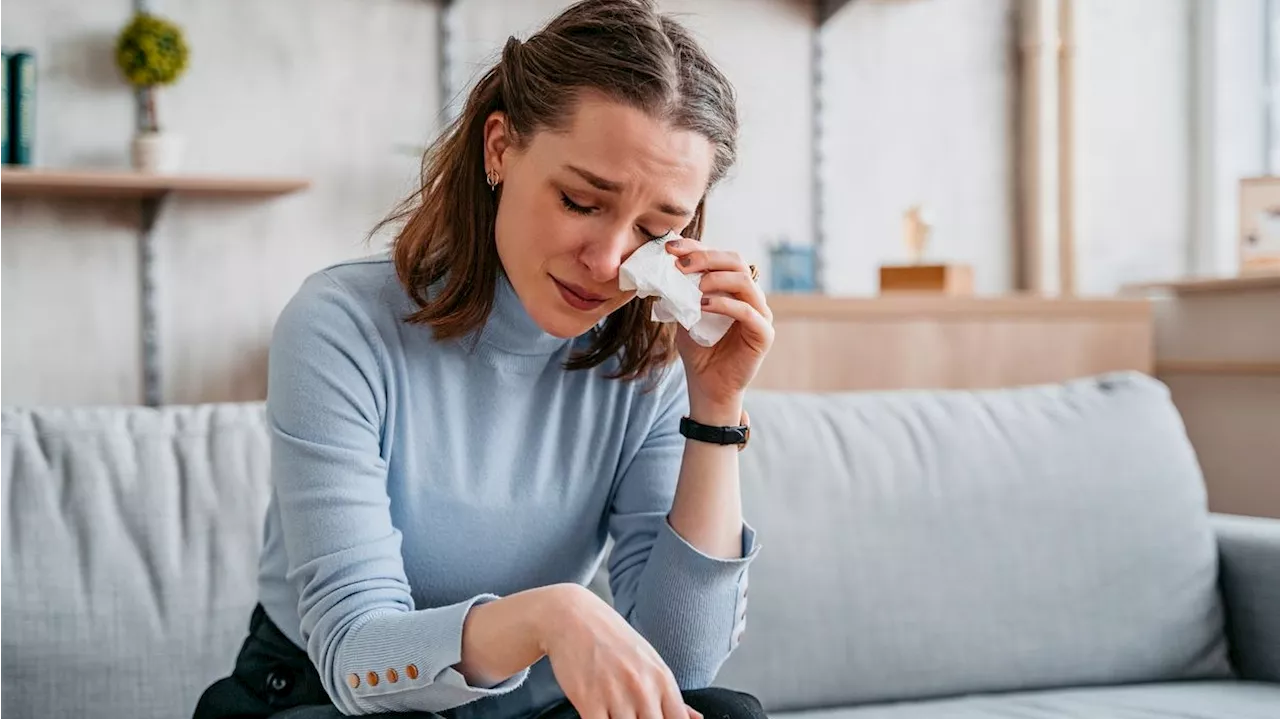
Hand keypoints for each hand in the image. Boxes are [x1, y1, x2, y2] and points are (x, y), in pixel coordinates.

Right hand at [541, 585, 702, 718]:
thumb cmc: (612, 638)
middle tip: (634, 717)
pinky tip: (600, 716)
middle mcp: (642, 688)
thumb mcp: (648, 660)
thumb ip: (670, 694)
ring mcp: (616, 695)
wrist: (572, 617)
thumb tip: (695, 718)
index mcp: (662, 678)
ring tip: (616, 713)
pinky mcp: (588, 702)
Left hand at [664, 238, 773, 420]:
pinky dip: (724, 305)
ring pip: (744, 281)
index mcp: (733, 288)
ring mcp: (760, 314)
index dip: (696, 248)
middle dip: (706, 258)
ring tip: (693, 288)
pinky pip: (747, 311)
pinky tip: (702, 306)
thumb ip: (681, 292)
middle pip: (736, 261)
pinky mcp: (763, 334)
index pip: (719, 257)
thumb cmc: (699, 350)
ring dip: (715, 279)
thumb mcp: (685, 314)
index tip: (670, 247)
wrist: (708, 386)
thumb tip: (664, 267)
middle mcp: (751, 296)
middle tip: (680, 264)